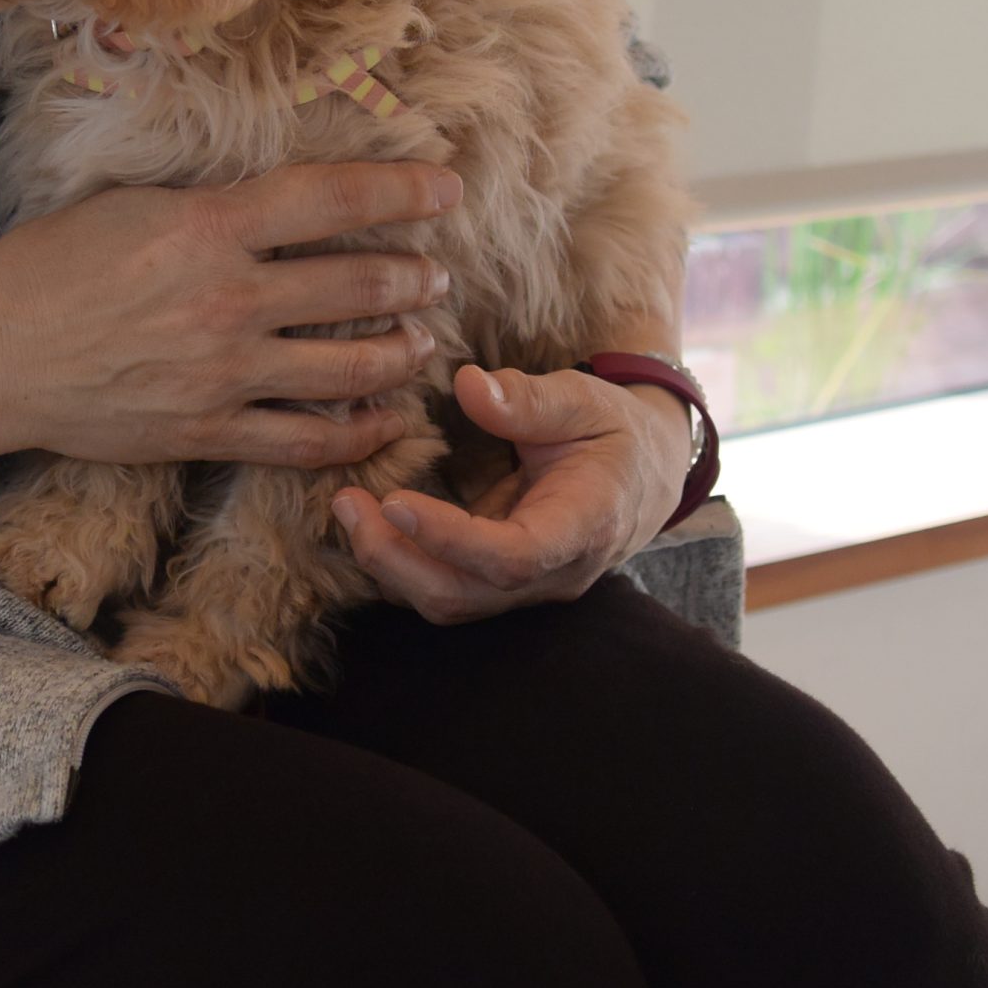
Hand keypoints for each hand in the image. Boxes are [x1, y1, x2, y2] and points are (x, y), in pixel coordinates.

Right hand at [0, 162, 461, 466]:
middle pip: (355, 285)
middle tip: (437, 274)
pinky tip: (381, 421)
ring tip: (421, 343)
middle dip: (413, 278)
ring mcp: (220, 373)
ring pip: (346, 367)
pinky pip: (303, 441)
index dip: (401, 191)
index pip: (330, 199)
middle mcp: (227, 300)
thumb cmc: (45, 268)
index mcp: (206, 228)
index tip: (445, 189)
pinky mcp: (205, 431)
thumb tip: (272, 192)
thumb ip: (208, 203)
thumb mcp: (128, 205)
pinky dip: (354, 434)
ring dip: (397, 353)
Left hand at [333, 363, 691, 623]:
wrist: (640, 477)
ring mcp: (522, 589)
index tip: (393, 500)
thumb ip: (529, 399)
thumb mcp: (585, 400)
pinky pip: (438, 588)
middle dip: (394, 557)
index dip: (449, 538)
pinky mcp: (495, 584)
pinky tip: (366, 522)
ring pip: (445, 601)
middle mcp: (551, 574)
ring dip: (386, 563)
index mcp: (584, 527)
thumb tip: (469, 386)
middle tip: (347, 503)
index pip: (512, 557)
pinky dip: (396, 563)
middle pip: (462, 593)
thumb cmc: (612, 433)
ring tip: (348, 508)